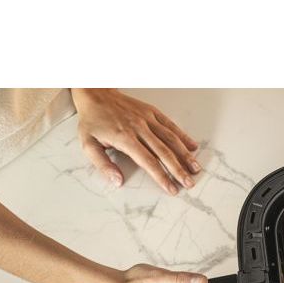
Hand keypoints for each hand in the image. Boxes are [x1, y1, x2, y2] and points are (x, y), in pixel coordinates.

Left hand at [71, 89, 200, 195]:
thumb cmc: (92, 121)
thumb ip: (103, 164)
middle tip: (189, 183)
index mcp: (124, 138)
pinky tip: (193, 147)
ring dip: (185, 155)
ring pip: (171, 139)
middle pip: (164, 152)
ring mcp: (147, 119)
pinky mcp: (152, 112)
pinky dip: (183, 136)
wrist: (95, 93)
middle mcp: (139, 128)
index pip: (148, 161)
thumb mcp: (88, 144)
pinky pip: (170, 124)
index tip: (171, 189)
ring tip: (195, 169)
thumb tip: (117, 181)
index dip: (161, 176)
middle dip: (178, 170)